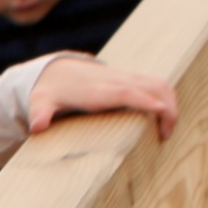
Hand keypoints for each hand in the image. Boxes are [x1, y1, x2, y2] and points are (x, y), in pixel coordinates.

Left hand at [27, 54, 180, 137]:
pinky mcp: (131, 79)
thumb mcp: (39, 104)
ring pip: (159, 83)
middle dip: (167, 107)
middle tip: (166, 136)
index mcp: (98, 90)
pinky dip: (166, 99)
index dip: (144, 99)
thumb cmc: (50, 93)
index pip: (126, 91)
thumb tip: (37, 126)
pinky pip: (156, 84)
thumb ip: (38, 114)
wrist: (55, 71)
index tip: (162, 110)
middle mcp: (116, 80)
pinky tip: (164, 119)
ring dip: (171, 104)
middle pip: (151, 85)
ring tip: (167, 131)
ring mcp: (126, 77)